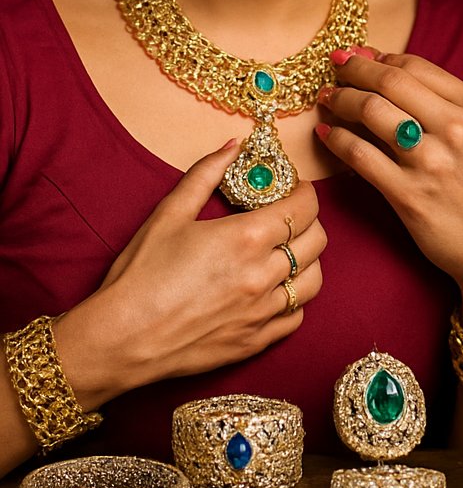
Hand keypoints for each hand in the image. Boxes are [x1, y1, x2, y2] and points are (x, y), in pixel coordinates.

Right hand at [65, 142, 325, 395]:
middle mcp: (264, 274)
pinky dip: (294, 300)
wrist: (119, 340)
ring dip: (308, 260)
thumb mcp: (169, 214)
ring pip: (314, 280)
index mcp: (247, 238)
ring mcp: (263, 311)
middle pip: (317, 240)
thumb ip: (206, 174)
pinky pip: (296, 316)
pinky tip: (276, 290)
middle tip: (291, 217)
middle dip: (310, 221)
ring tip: (288, 252)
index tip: (296, 188)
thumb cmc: (140, 276)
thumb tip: (233, 146)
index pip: (304, 207)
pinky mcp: (255, 341)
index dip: (306, 192)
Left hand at [316, 49, 462, 311]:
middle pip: (390, 82)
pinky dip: (336, 139)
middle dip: (354, 69)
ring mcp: (431, 163)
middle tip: (335, 67)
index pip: (417, 67)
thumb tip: (388, 70)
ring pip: (371, 112)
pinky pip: (360, 155)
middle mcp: (457, 130)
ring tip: (328, 98)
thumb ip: (445, 105)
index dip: (380, 57)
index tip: (359, 56)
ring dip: (341, 99)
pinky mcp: (408, 195)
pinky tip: (326, 133)